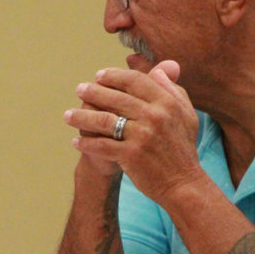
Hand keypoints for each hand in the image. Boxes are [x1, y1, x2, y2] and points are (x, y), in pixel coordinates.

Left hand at [64, 60, 204, 202]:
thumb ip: (174, 90)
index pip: (135, 81)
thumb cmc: (183, 149)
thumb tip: (161, 69)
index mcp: (167, 103)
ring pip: (104, 120)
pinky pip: (102, 144)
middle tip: (79, 89)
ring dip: (82, 117)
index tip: (99, 75)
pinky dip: (86, 143)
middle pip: (116, 98)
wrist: (183, 184)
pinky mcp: (131, 155)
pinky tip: (76, 142)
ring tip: (68, 115)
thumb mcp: (187, 115)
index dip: (114, 76)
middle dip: (93, 92)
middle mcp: (155, 116)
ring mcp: (142, 136)